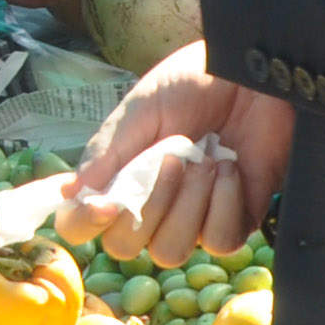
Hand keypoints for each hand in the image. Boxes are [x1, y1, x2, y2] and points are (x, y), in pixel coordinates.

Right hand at [62, 42, 298, 265]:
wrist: (252, 72)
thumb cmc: (195, 82)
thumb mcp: (143, 108)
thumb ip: (109, 151)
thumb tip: (72, 193)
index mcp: (119, 176)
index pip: (81, 224)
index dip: (84, 224)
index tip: (104, 203)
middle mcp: (150, 204)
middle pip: (125, 248)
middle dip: (150, 206)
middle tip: (173, 159)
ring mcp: (192, 217)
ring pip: (171, 251)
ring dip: (188, 205)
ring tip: (206, 160)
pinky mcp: (236, 219)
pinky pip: (219, 241)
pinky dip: (223, 205)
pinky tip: (229, 169)